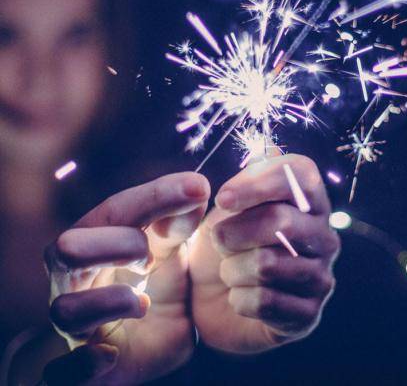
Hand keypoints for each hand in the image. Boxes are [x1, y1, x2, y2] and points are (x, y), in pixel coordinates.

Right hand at [43, 172, 209, 383]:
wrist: (149, 345)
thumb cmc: (155, 285)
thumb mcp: (171, 251)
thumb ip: (179, 222)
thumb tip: (195, 188)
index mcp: (98, 242)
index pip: (117, 210)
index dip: (156, 196)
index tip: (198, 187)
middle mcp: (77, 280)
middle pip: (68, 248)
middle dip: (113, 244)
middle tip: (149, 255)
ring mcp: (76, 325)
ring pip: (65, 309)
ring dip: (107, 302)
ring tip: (142, 302)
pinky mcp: (78, 370)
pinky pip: (61, 373)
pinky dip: (83, 365)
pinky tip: (109, 356)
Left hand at [188, 153, 339, 353]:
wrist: (211, 301)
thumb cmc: (221, 244)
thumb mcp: (222, 209)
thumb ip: (244, 179)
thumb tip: (270, 152)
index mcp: (308, 201)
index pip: (301, 173)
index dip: (258, 182)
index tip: (222, 199)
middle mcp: (323, 234)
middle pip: (279, 220)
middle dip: (233, 232)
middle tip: (218, 240)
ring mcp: (320, 276)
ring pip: (268, 264)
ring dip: (232, 269)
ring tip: (230, 270)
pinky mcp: (308, 315)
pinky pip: (266, 302)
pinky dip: (239, 299)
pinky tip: (239, 298)